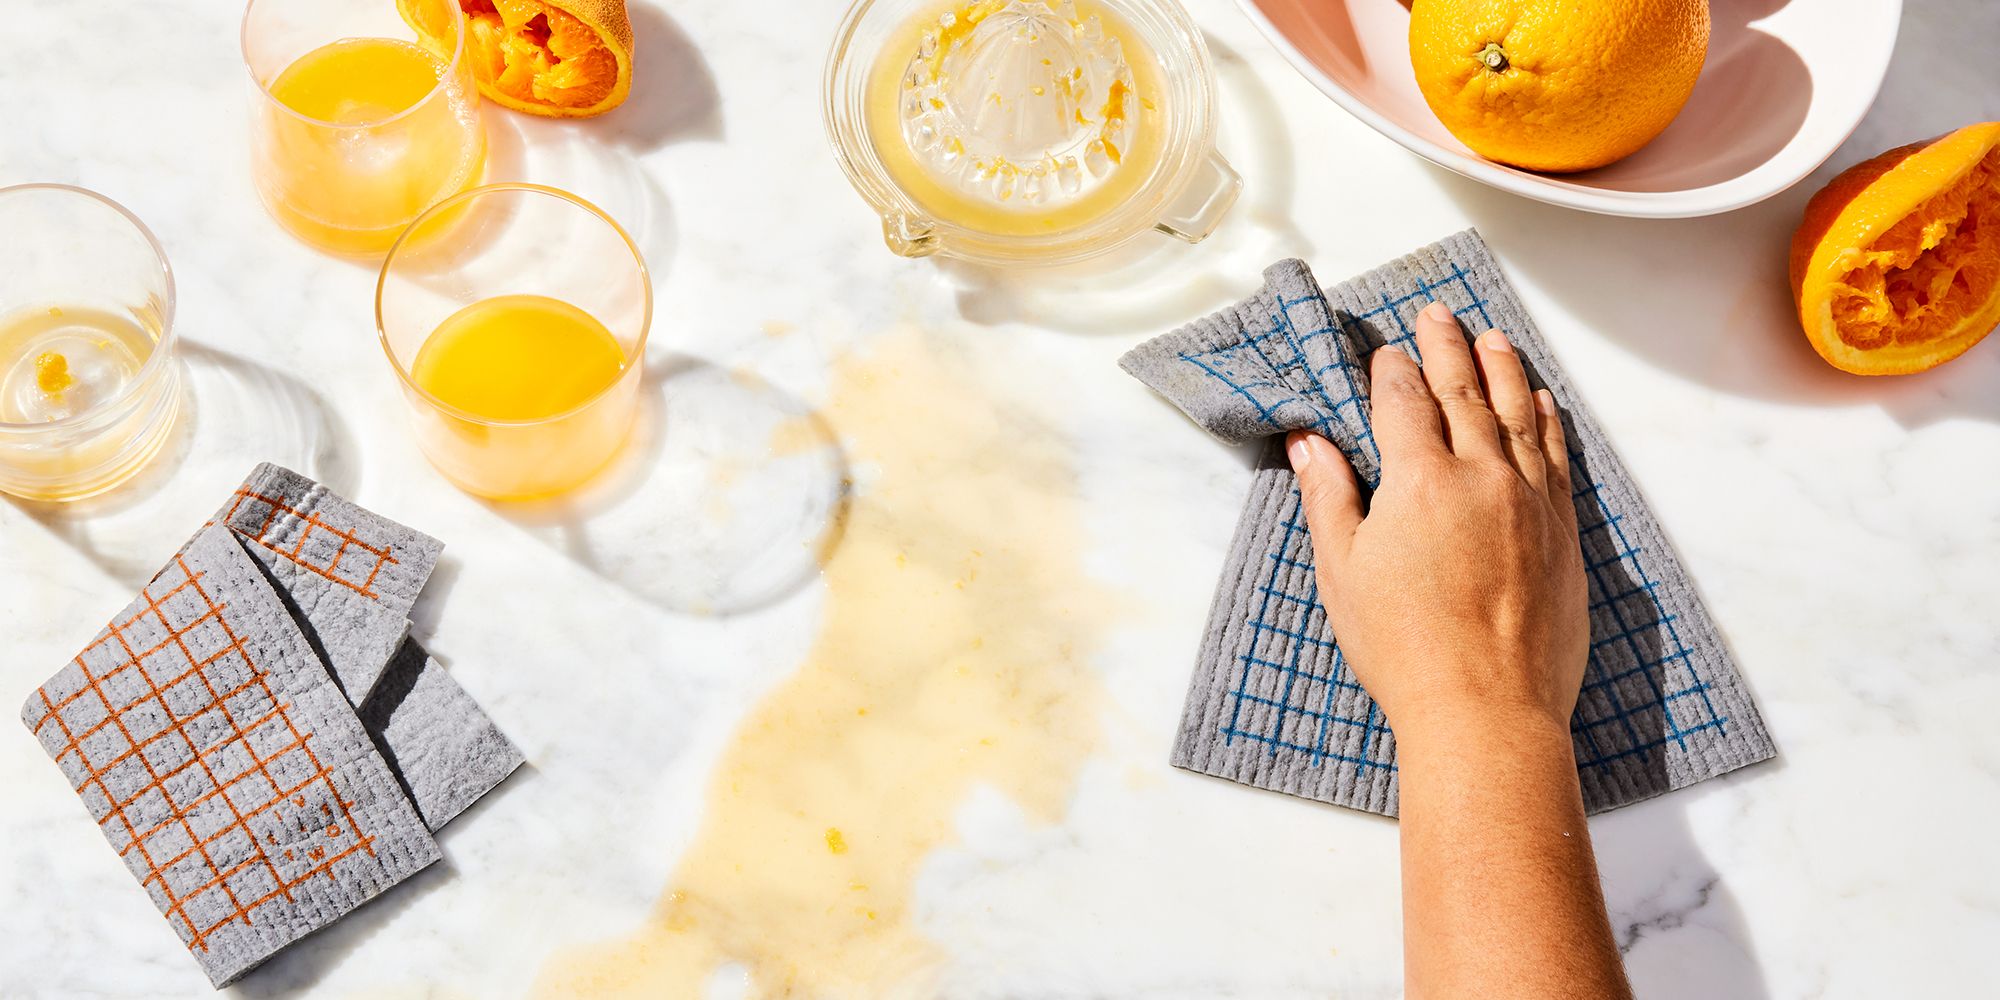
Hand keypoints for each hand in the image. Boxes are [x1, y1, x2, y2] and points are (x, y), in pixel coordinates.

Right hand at [1286, 300, 1588, 738]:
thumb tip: (1310, 443)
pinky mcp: (1563, 531)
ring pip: (1519, 413)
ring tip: (1493, 337)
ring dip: (1503, 368)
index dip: (1393, 369)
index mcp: (1420, 480)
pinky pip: (1559, 455)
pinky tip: (1542, 401)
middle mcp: (1482, 475)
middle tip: (1437, 314)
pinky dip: (1549, 419)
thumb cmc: (1405, 649)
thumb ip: (1329, 497)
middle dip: (1446, 346)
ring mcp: (1530, 500)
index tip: (1387, 350)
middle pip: (1463, 390)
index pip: (1404, 401)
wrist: (1487, 710)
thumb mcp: (1344, 573)